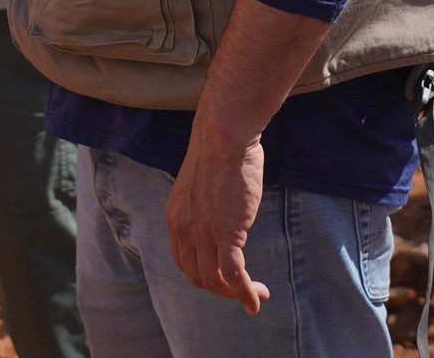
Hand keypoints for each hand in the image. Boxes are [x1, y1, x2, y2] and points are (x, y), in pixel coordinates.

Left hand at [166, 127, 270, 313]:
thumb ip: (207, 202)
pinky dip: (245, 292)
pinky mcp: (226, 232)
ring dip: (236, 294)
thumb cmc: (221, 148)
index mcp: (175, 217)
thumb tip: (224, 207)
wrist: (224, 134)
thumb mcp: (203, 181)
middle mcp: (184, 229)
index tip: (223, 276)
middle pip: (197, 276)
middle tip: (243, 289)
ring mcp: (203, 233)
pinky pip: (234, 274)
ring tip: (258, 293)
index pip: (183, 260)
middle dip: (220, 289)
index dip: (203, 275)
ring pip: (215, 280)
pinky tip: (257, 300)